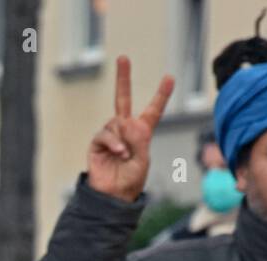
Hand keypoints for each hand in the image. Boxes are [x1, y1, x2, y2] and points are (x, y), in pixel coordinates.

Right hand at [86, 56, 174, 202]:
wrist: (113, 196)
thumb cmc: (131, 181)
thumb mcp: (143, 160)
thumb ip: (139, 140)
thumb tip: (125, 123)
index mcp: (141, 133)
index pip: (152, 111)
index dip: (161, 95)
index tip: (169, 78)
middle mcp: (125, 130)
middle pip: (123, 99)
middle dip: (123, 78)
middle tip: (123, 58)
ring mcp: (110, 135)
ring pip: (116, 122)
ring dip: (122, 138)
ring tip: (125, 155)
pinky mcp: (97, 143)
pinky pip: (105, 134)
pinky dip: (113, 142)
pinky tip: (119, 153)